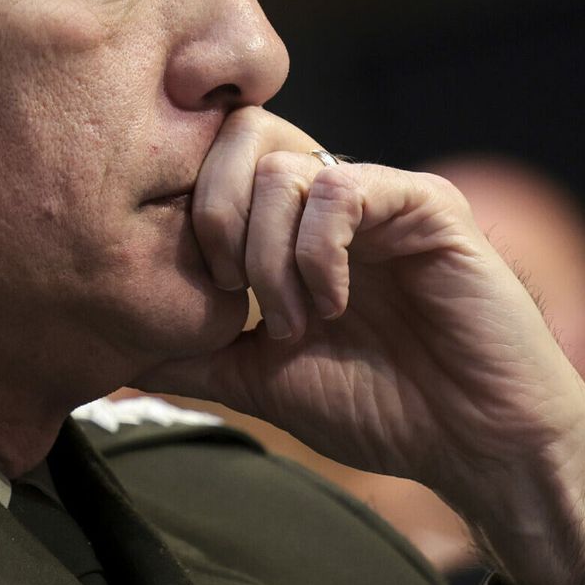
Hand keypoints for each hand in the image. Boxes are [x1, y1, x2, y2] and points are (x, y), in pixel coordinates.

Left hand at [135, 107, 584, 584]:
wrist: (476, 447)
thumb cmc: (379, 410)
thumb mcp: (257, 379)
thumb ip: (189, 353)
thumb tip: (108, 349)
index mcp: (289, 221)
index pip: (212, 161)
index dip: (187, 215)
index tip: (199, 291)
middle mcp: (330, 193)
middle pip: (237, 138)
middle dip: (215, 219)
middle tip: (234, 297)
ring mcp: (379, 191)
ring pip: (282, 167)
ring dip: (269, 256)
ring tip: (293, 322)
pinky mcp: (426, 204)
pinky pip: (340, 187)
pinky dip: (317, 252)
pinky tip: (332, 305)